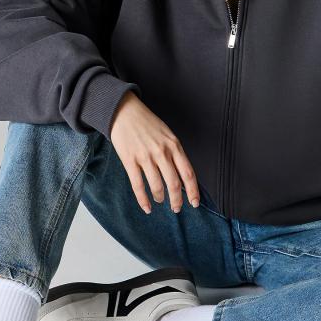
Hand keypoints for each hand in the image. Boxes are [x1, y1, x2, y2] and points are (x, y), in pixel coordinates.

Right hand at [109, 90, 200, 214]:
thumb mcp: (168, 135)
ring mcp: (145, 157)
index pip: (188, 173)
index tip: (195, 203)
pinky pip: (138, 185)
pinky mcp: (130, 160)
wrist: (125, 112)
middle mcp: (162, 152)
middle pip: (174, 183)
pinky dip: (143, 199)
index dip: (193, 191)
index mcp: (174, 146)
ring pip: (157, 186)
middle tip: (177, 208)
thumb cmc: (147, 123)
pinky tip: (147, 207)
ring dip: (160, 198)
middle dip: (177, 200)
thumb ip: (175, 153)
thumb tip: (182, 175)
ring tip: (160, 201)